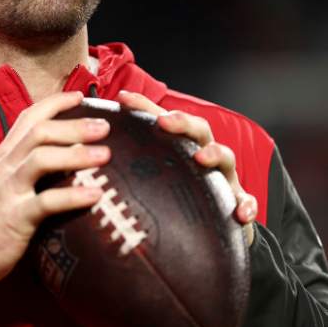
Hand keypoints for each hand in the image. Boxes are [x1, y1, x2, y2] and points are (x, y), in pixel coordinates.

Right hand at [0, 91, 110, 300]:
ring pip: (41, 158)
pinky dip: (73, 196)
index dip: (55, 103)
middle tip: (105, 127)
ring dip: (77, 153)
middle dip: (74, 125)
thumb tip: (61, 158)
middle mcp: (3, 167)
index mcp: (2, 157)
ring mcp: (6, 190)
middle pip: (40, 132)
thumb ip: (24, 169)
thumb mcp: (0, 186)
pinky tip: (96, 195)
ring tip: (106, 155)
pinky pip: (46, 201)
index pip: (28, 118)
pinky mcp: (14, 217)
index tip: (81, 97)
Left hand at [117, 90, 256, 246]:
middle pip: (198, 130)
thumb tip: (81, 159)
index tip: (123, 99)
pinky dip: (246, 205)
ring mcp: (223, 178)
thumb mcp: (150, 179)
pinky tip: (241, 214)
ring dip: (215, 154)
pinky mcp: (237, 203)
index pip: (163, 120)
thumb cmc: (172, 198)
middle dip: (182, 123)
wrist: (212, 227)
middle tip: (164, 121)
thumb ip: (123, 168)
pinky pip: (246, 201)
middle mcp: (203, 156)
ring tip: (201, 158)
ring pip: (226, 159)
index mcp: (180, 148)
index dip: (144, 107)